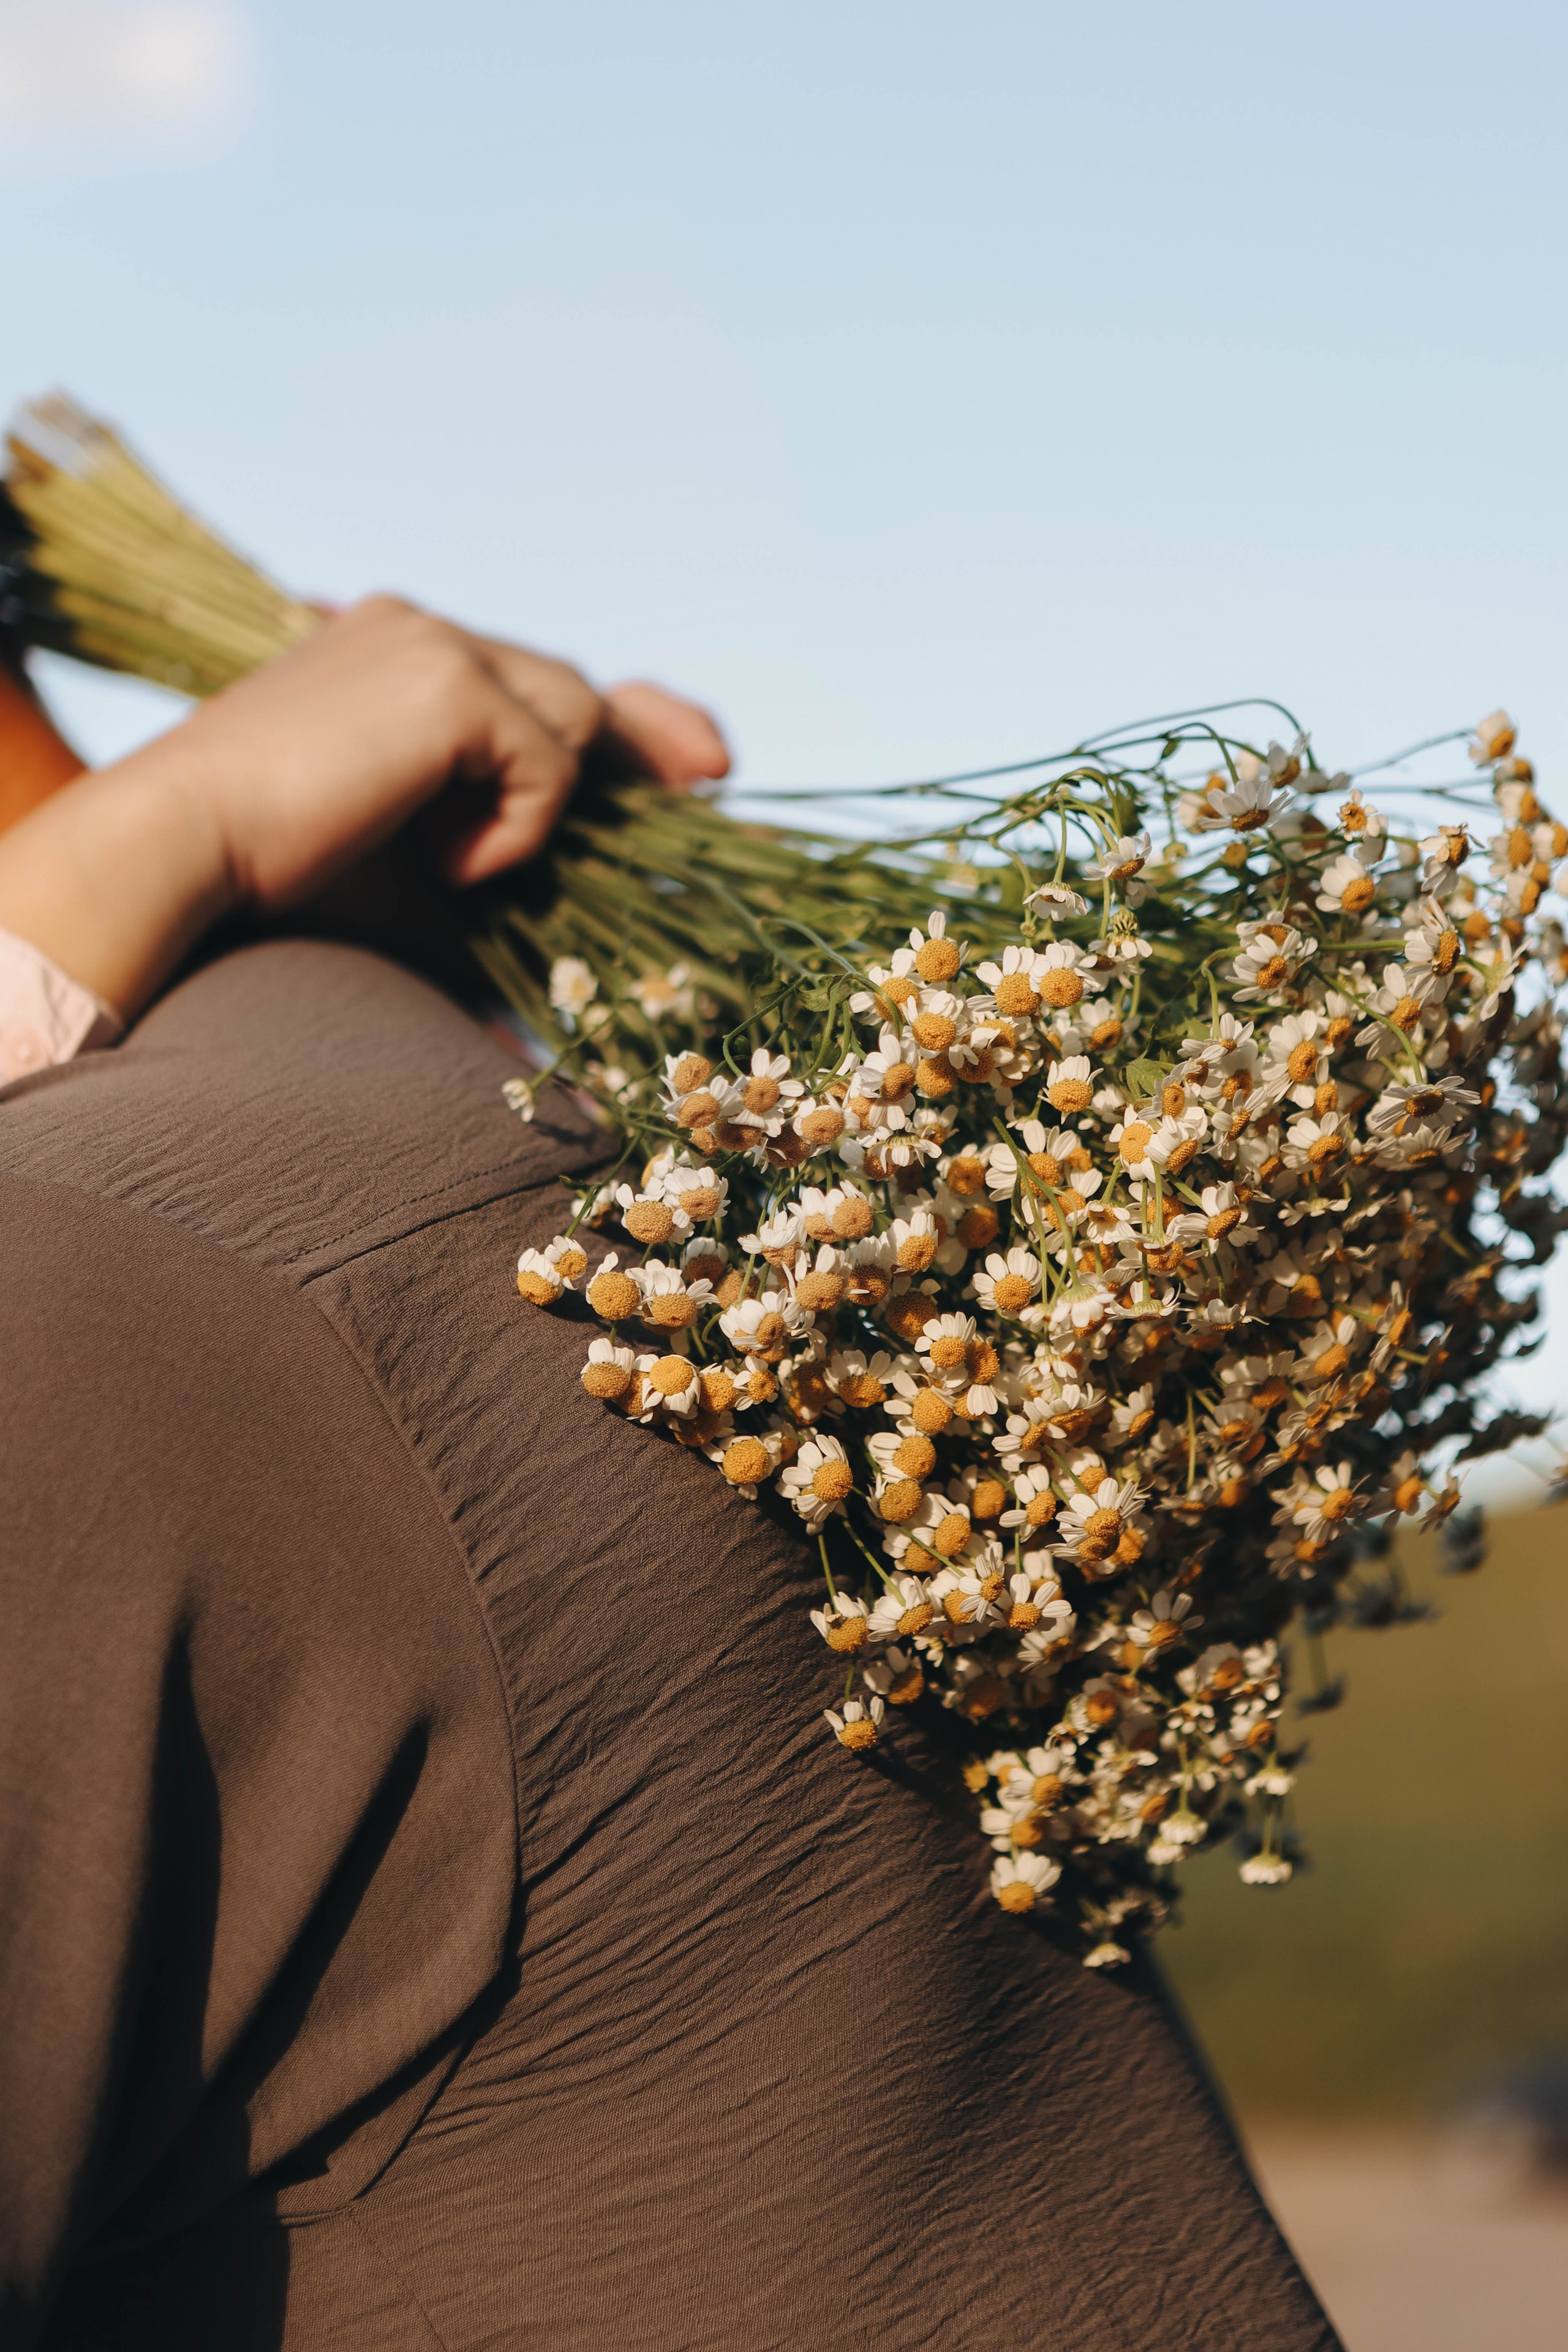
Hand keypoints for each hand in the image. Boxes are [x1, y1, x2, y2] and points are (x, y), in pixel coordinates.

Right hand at [0, 597, 728, 1016]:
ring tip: (456, 867)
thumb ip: (503, 851)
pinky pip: (545, 762)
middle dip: (652, 738)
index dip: (630, 721)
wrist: (188, 847)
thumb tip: (598, 934)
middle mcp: (420, 628)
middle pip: (575, 685)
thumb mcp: (417, 856)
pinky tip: (446, 864)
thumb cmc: (285, 877)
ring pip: (571, 719)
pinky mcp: (445, 680)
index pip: (537, 677)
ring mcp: (435, 641)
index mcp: (397, 653)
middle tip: (717, 777)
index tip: (703, 766)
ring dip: (542, 809)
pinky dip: (517, 826)